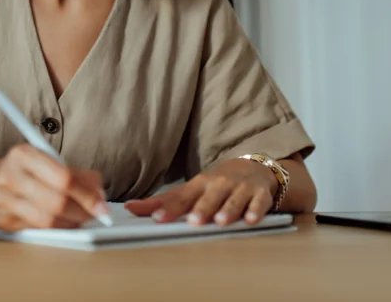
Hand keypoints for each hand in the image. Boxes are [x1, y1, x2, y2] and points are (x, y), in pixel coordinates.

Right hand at [0, 144, 110, 230]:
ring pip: (47, 220)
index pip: (63, 177)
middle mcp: (10, 175)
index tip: (102, 205)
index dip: (87, 194)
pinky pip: (37, 229)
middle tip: (96, 214)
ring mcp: (3, 200)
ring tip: (81, 219)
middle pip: (56, 201)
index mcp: (23, 154)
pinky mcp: (2, 221)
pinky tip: (64, 223)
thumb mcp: (46, 161)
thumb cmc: (24, 172)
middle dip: (82, 211)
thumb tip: (100, 193)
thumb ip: (75, 174)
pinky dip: (57, 228)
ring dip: (71, 222)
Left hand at [125, 158, 276, 225]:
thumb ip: (164, 202)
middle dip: (201, 208)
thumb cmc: (217, 184)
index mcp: (200, 185)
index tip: (157, 218)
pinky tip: (250, 219)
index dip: (169, 208)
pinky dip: (255, 210)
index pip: (182, 197)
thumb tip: (130, 208)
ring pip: (233, 200)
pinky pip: (259, 202)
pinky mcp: (259, 194)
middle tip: (193, 221)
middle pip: (209, 197)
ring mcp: (240, 188)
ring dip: (227, 209)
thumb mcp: (192, 190)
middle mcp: (219, 185)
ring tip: (220, 221)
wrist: (254, 169)